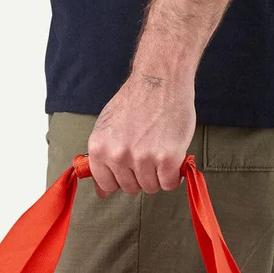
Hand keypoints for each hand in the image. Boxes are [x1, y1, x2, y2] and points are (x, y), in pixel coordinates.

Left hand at [86, 72, 195, 196]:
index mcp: (99, 148)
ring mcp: (142, 158)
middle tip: (148, 152)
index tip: (130, 167)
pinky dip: (174, 176)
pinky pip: (169, 184)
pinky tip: (173, 158)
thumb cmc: (135, 102)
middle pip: (130, 188)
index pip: (107, 184)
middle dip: (140, 176)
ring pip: (150, 187)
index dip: (121, 177)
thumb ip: (103, 159)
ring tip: (160, 151)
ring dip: (158, 175)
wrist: (160, 80)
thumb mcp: (108, 127)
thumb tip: (102, 193)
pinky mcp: (166, 158)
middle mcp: (118, 155)